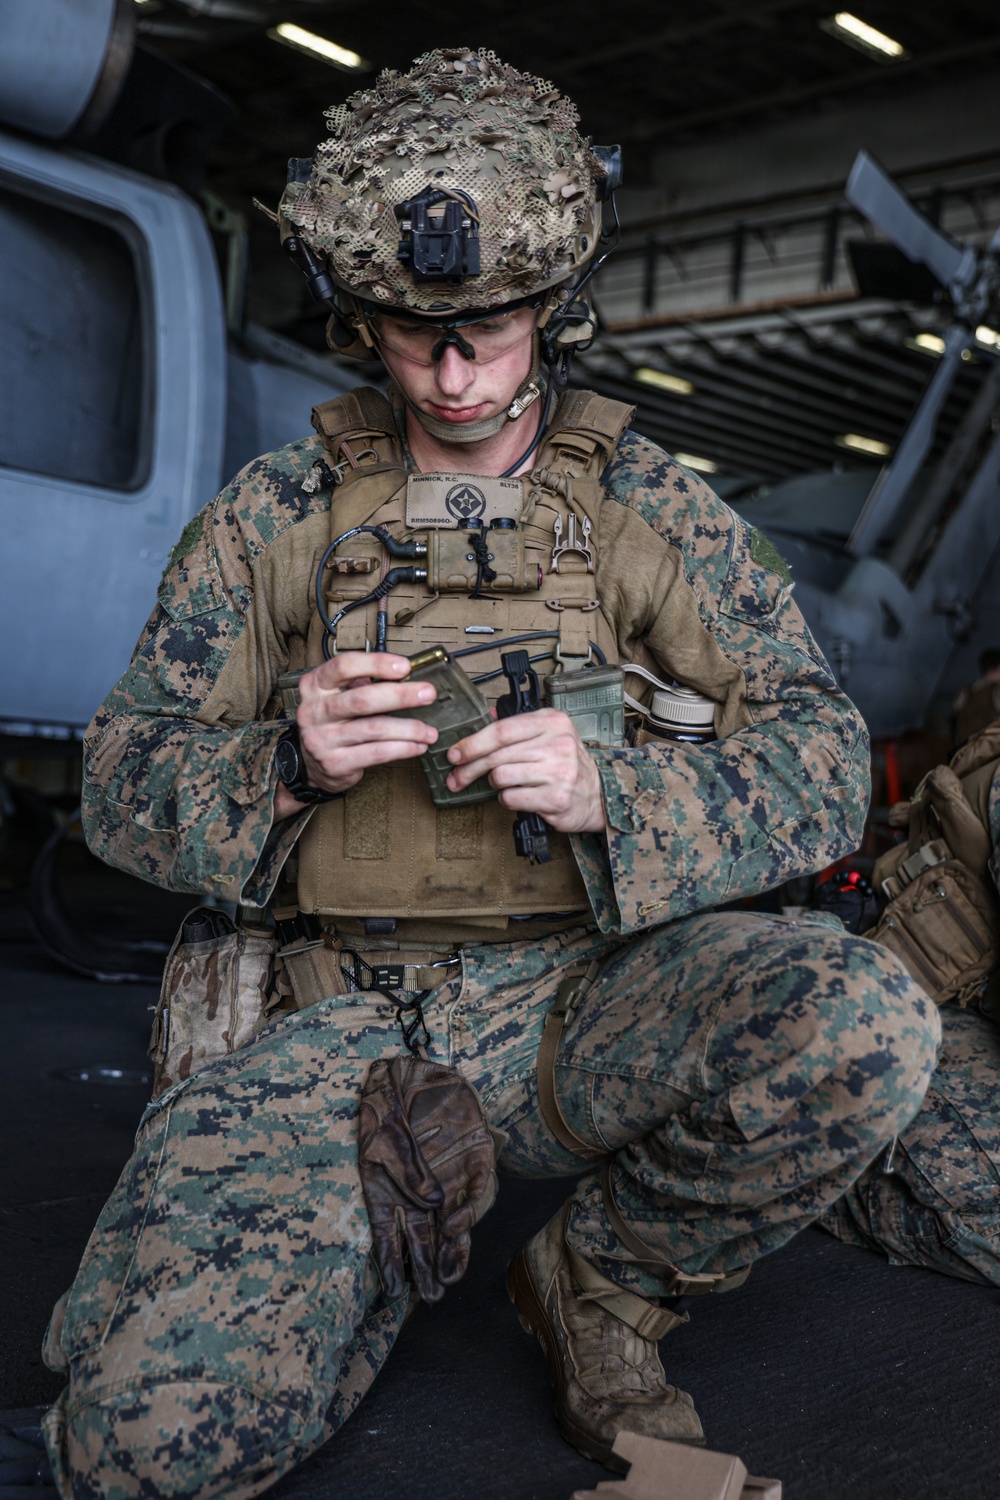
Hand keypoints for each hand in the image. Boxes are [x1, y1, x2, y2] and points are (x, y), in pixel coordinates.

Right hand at [275, 652, 436, 816]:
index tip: (405, 666)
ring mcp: (322, 739)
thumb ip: (363, 684)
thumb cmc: (332, 722)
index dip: (376, 663)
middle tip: (428, 694)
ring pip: (374, 729)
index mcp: (315, 686)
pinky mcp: (335, 763)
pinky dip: (402, 749)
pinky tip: (417, 746)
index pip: (343, 666)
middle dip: (401, 695)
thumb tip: (405, 674)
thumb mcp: (338, 696)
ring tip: (429, 731)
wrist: (309, 764)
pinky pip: (376, 753)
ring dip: (409, 729)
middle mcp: (314, 711)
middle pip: (362, 698)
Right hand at [358, 1055, 497, 1302]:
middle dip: (426, 1267)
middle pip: (422, 1237)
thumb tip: (431, 1205)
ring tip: (448, 1277)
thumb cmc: (387, 1102)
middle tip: (432, 1296)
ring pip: (449, 1223)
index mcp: (387, 1189)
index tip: (396, 1290)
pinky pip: (474, 1190)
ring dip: (450, 1249)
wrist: (409, 1068)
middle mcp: (417, 1191)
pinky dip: (468, 1208)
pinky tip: (459, 1223)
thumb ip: (407, 1170)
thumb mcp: (387, 1134)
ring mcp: (444, 1178)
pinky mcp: (470, 1162)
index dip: (392, 1262)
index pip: (388, 1234)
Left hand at [445, 708, 606, 833]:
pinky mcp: (556, 798)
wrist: (598, 794)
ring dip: (494, 784)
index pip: (501, 730)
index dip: (472, 743)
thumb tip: (486, 714)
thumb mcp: (548, 734)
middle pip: (497, 755)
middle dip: (470, 768)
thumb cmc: (567, 764)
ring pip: (501, 777)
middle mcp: (558, 744)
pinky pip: (511, 798)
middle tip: (457, 777)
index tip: (455, 753)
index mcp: (552, 722)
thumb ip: (517, 725)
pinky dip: (507, 799)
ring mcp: (559, 772)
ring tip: (503, 784)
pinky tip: (518, 796)